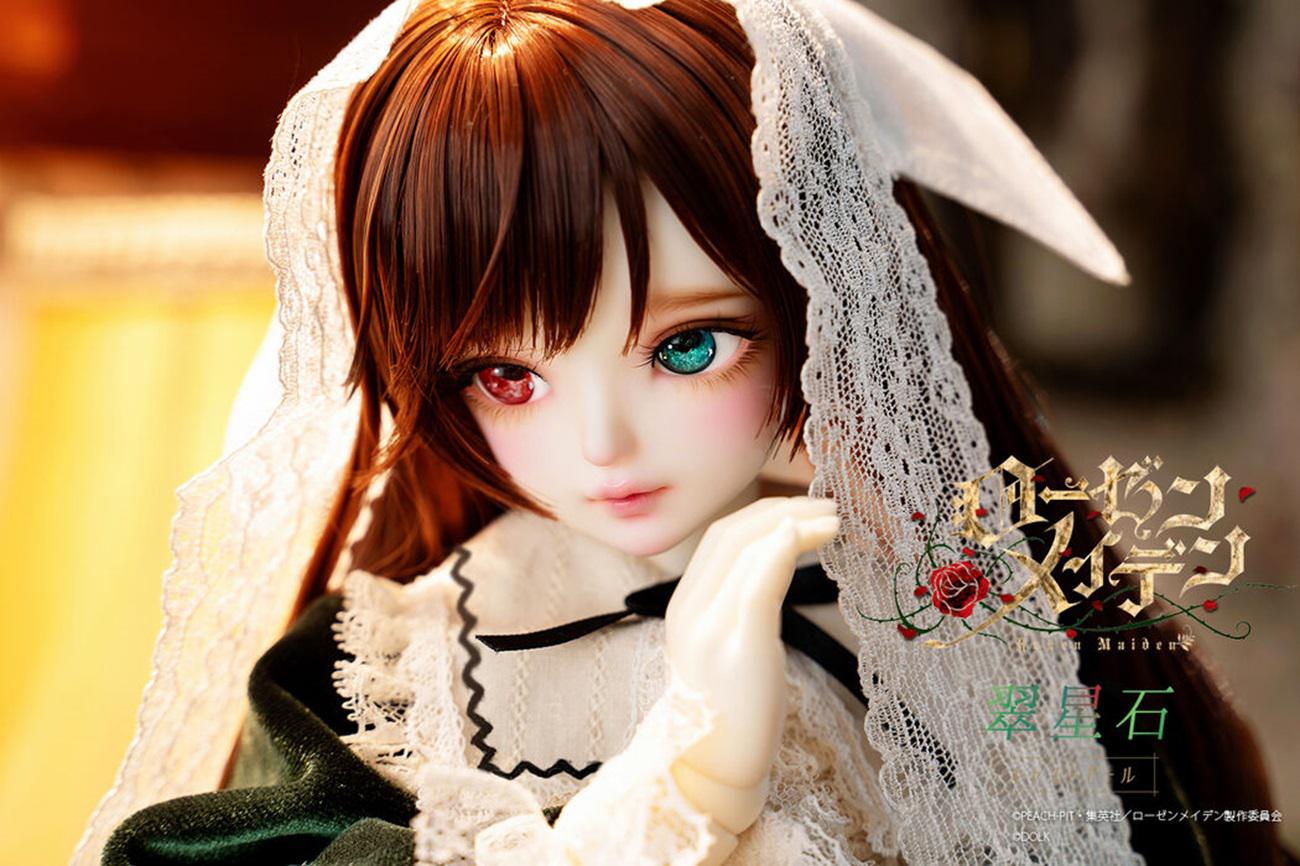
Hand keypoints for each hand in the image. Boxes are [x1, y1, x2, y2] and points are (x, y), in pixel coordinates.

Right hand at [664, 496, 838, 801]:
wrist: (713, 769)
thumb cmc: (730, 712)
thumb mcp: (727, 646)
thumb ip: (739, 604)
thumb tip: (776, 563)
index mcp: (684, 607)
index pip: (719, 537)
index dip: (764, 513)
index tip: (804, 510)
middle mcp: (689, 610)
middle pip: (732, 533)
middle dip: (783, 510)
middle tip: (828, 507)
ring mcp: (710, 627)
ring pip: (746, 548)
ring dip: (795, 524)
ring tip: (834, 522)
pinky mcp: (739, 647)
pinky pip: (758, 582)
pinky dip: (783, 549)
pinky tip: (810, 536)